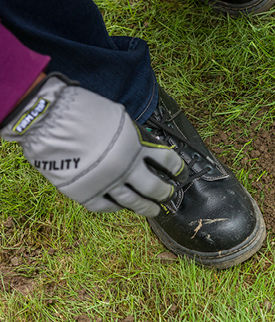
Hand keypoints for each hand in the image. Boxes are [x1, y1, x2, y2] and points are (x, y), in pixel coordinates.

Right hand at [1, 73, 187, 216]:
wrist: (46, 119)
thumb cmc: (80, 111)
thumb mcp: (118, 118)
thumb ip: (135, 136)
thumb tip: (148, 149)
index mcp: (136, 145)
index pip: (168, 160)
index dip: (177, 168)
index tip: (180, 172)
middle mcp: (126, 167)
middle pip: (155, 187)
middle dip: (165, 192)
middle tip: (169, 194)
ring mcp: (107, 182)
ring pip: (134, 202)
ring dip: (146, 207)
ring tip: (153, 210)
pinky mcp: (86, 193)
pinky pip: (107, 207)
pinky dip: (116, 208)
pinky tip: (121, 207)